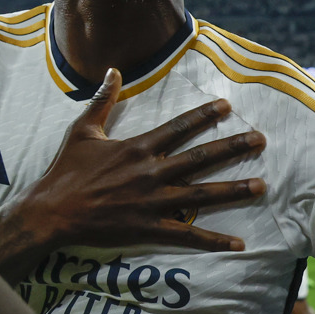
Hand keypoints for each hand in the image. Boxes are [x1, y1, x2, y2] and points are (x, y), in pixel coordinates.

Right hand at [26, 67, 266, 251]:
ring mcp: (153, 202)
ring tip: (262, 185)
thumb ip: (103, 100)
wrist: (52, 211)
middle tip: (261, 140)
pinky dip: (214, 240)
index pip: (179, 127)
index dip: (205, 115)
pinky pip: (188, 235)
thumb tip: (112, 70)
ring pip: (202, 195)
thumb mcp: (83, 130)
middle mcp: (151, 172)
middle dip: (233, 147)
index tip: (228, 106)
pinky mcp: (150, 228)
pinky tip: (239, 243)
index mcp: (138, 147)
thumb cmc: (67, 170)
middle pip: (201, 157)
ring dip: (234, 190)